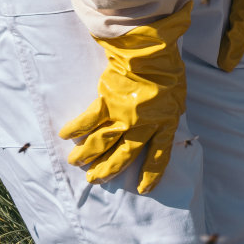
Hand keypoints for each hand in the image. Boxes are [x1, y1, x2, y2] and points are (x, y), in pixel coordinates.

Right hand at [59, 3, 192, 193]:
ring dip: (86, 155)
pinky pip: (88, 121)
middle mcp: (142, 126)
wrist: (150, 53)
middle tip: (95, 180)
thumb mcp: (178, 98)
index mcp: (165, 124)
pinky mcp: (106, 103)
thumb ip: (169, 114)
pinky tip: (65, 135)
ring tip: (76, 163)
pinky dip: (76, 129)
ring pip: (101, 143)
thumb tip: (166, 124)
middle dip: (108, 170)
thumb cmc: (168, 72)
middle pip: (123, 156)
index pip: (159, 156)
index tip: (143, 189)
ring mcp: (123, 116)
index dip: (151, 174)